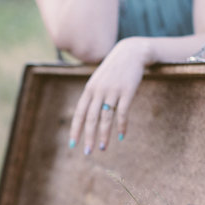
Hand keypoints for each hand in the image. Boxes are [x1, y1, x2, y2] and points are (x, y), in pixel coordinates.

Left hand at [69, 37, 149, 153]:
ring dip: (104, 135)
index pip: (79, 113)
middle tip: (87, 152)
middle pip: (90, 118)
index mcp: (89, 89)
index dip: (75, 129)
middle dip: (88, 137)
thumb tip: (87, 116)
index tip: (72, 144)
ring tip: (103, 148)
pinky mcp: (127, 91)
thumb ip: (93, 96)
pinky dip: (121, 126)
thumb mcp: (99, 80)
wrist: (131, 52)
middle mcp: (98, 91)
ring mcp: (113, 91)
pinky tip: (120, 136)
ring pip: (105, 117)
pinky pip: (122, 112)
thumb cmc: (114, 69)